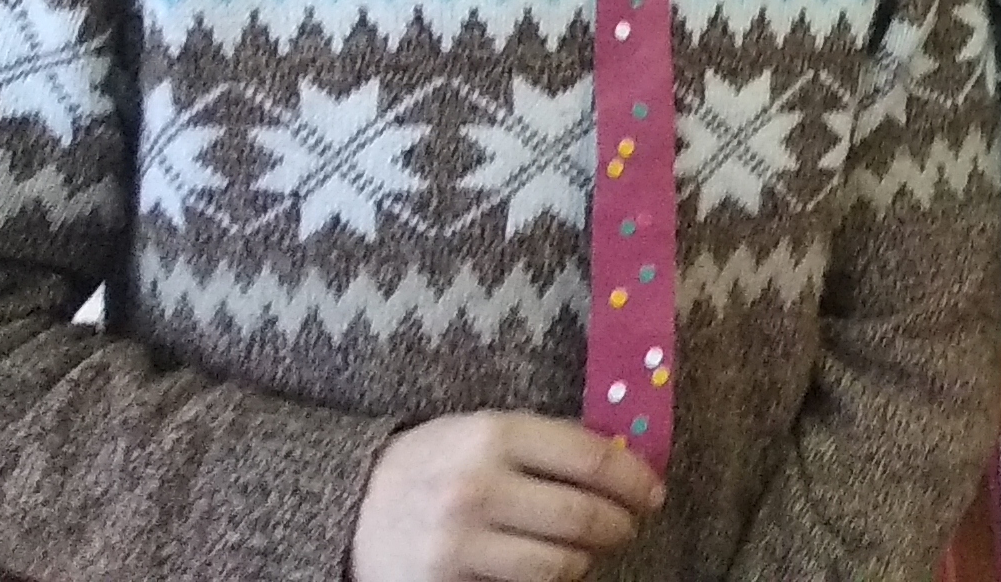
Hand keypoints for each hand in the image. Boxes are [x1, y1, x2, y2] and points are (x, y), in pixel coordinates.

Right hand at [350, 412, 662, 581]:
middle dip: (620, 526)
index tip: (652, 493)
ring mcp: (458, 542)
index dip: (635, 481)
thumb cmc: (433, 463)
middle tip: (627, 526)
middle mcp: (476, 488)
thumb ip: (547, 443)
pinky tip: (549, 568)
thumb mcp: (482, 432)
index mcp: (493, 435)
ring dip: (586, 560)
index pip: (592, 460)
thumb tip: (627, 461)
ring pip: (560, 565)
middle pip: (584, 518)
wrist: (348, 506)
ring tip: (587, 550)